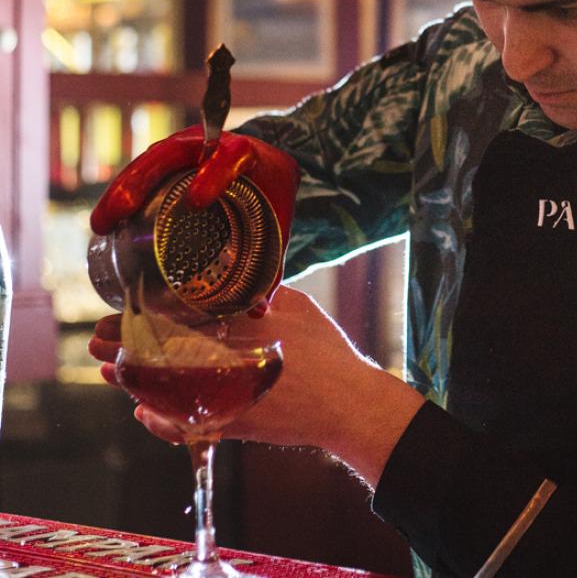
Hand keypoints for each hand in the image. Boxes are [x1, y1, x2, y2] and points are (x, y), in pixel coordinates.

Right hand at [90, 125, 299, 315]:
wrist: (268, 162)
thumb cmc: (272, 191)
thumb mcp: (279, 220)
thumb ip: (272, 261)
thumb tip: (257, 311)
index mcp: (246, 154)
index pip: (231, 156)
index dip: (214, 174)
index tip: (197, 200)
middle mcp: (210, 145)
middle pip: (171, 153)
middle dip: (141, 181)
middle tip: (119, 212)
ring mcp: (184, 150)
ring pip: (149, 161)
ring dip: (121, 189)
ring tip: (101, 223)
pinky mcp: (168, 159)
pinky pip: (141, 171)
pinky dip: (121, 193)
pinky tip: (105, 220)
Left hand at [92, 287, 425, 486]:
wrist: (348, 404)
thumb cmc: (328, 352)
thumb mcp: (298, 306)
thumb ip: (261, 292)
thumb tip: (235, 281)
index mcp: (236, 328)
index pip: (172, 318)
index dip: (139, 315)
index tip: (114, 311)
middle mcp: (223, 362)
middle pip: (159, 351)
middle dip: (124, 345)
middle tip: (97, 339)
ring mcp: (223, 397)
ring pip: (163, 389)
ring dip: (133, 380)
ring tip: (109, 371)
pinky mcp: (230, 426)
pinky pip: (184, 425)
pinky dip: (160, 421)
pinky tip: (144, 413)